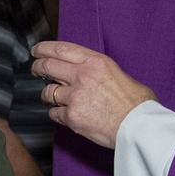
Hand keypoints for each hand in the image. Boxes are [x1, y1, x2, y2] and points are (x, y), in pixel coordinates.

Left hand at [31, 41, 156, 149]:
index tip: (36, 50)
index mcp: (95, 62)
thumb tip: (91, 73)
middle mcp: (82, 76)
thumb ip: (100, 70)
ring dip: (48, 95)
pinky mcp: (71, 117)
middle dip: (37, 68)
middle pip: (48, 67)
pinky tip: (64, 114)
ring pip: (47, 92)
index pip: (61, 49)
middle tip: (36, 70)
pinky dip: (57, 114)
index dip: (44, 49)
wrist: (138, 126)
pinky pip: (54, 113)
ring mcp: (74, 97)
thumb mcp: (118, 73)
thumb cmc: (136, 102)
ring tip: (52, 97)